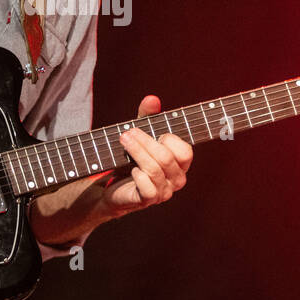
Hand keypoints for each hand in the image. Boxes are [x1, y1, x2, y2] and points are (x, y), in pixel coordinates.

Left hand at [101, 95, 192, 217]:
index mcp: (181, 164)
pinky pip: (146, 186)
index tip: (155, 133)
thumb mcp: (140, 133)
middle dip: (145, 142)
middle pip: (166, 158)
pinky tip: (130, 170)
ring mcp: (164, 192)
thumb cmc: (133, 158)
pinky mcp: (148, 200)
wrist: (114, 185)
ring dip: (136, 152)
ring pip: (154, 169)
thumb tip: (152, 99)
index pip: (185, 152)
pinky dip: (136, 175)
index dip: (169, 139)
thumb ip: (148, 116)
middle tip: (128, 132)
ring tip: (123, 141)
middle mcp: (177, 180)